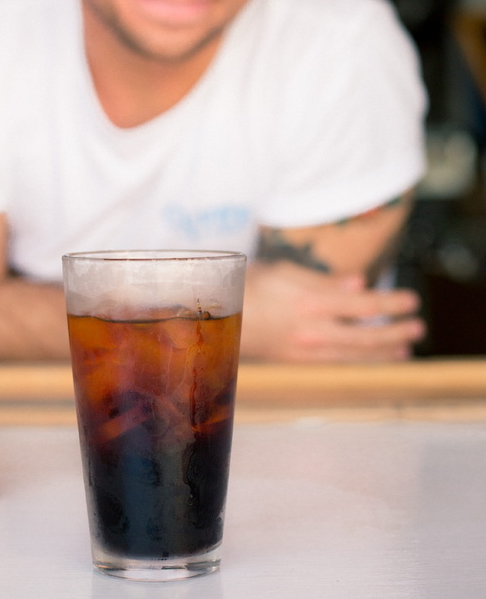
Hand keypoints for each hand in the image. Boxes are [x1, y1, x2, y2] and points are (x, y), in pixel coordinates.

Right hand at [240, 261, 424, 362]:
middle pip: (366, 336)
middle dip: (396, 332)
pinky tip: (373, 359)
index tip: (411, 300)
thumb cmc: (250, 286)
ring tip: (405, 349)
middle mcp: (313, 330)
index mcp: (311, 302)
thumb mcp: (286, 272)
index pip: (363, 305)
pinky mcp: (299, 362)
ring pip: (355, 355)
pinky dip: (361, 362)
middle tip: (418, 327)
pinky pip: (338, 364)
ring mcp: (306, 350)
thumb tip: (360, 284)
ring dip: (384, 352)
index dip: (391, 303)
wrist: (217, 318)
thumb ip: (325, 280)